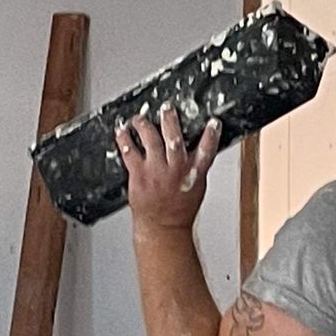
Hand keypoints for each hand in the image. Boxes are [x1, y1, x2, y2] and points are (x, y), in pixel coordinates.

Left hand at [118, 106, 222, 231]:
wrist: (163, 228)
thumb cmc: (180, 210)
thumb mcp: (197, 187)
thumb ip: (197, 167)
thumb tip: (199, 148)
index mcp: (194, 173)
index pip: (207, 149)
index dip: (211, 134)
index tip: (212, 122)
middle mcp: (176, 169)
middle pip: (174, 138)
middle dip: (170, 120)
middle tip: (167, 108)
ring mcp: (156, 171)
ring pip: (150, 140)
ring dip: (144, 125)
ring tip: (139, 118)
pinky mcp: (139, 174)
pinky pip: (129, 152)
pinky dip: (124, 140)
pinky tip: (122, 132)